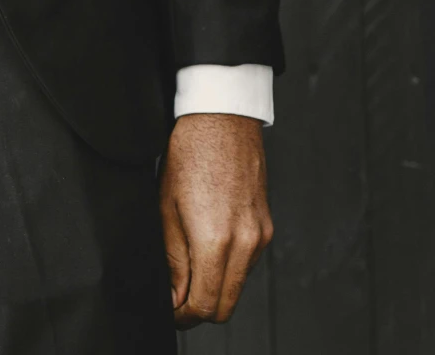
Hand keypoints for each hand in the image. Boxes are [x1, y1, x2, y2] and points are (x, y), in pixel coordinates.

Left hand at [161, 113, 271, 327]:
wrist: (222, 118)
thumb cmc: (190, 154)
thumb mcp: (167, 209)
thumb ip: (174, 261)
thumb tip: (176, 297)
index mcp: (217, 241)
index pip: (205, 305)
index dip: (184, 316)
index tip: (171, 310)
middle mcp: (246, 243)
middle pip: (226, 306)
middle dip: (200, 309)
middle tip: (177, 296)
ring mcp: (261, 235)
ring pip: (238, 286)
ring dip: (216, 286)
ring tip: (191, 261)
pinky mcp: (267, 226)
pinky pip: (248, 263)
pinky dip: (229, 266)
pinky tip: (210, 242)